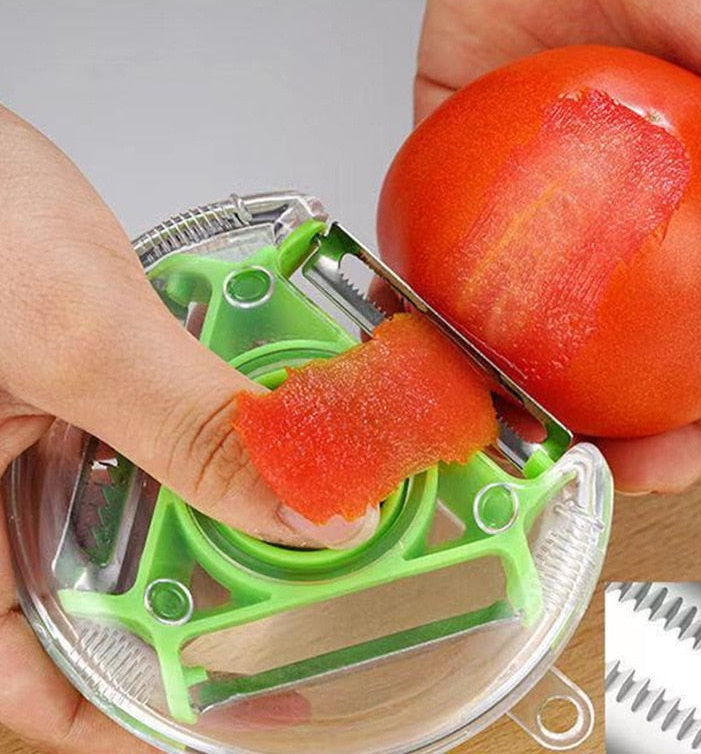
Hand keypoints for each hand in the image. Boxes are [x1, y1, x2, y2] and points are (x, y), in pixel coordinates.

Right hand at [0, 106, 363, 750]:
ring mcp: (46, 444)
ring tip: (313, 483)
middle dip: (228, 578)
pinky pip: (167, 429)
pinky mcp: (86, 392)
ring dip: (238, 491)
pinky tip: (273, 405)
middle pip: (125, 589)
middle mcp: (2, 497)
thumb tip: (313, 511)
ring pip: (157, 504)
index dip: (141, 717)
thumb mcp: (73, 333)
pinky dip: (225, 422)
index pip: (41, 686)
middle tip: (319, 567)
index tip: (248, 710)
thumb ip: (193, 427)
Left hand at [414, 0, 700, 491]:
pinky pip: (445, 254)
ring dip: (505, 385)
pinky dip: (435, 303)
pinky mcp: (464, 174)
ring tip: (485, 419)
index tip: (649, 464)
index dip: (691, 429)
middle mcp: (634, 232)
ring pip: (524, 329)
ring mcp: (545, 212)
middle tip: (558, 458)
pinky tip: (430, 342)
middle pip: (616, 364)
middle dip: (593, 429)